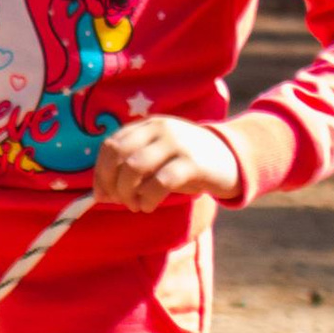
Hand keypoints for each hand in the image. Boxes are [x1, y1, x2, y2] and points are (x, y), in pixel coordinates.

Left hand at [92, 113, 242, 213]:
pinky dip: (147, 199)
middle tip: (118, 201)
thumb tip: (101, 192)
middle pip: (119, 155)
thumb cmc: (187, 162)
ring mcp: (177, 143)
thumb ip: (132, 165)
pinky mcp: (192, 163)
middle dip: (111, 183)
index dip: (101, 172)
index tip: (101, 193)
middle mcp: (160, 129)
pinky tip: (148, 206)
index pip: (111, 145)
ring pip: (135, 167)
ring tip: (134, 205)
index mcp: (148, 126)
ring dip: (127, 193)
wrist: (233, 159)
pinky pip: (159, 182)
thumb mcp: (159, 155)